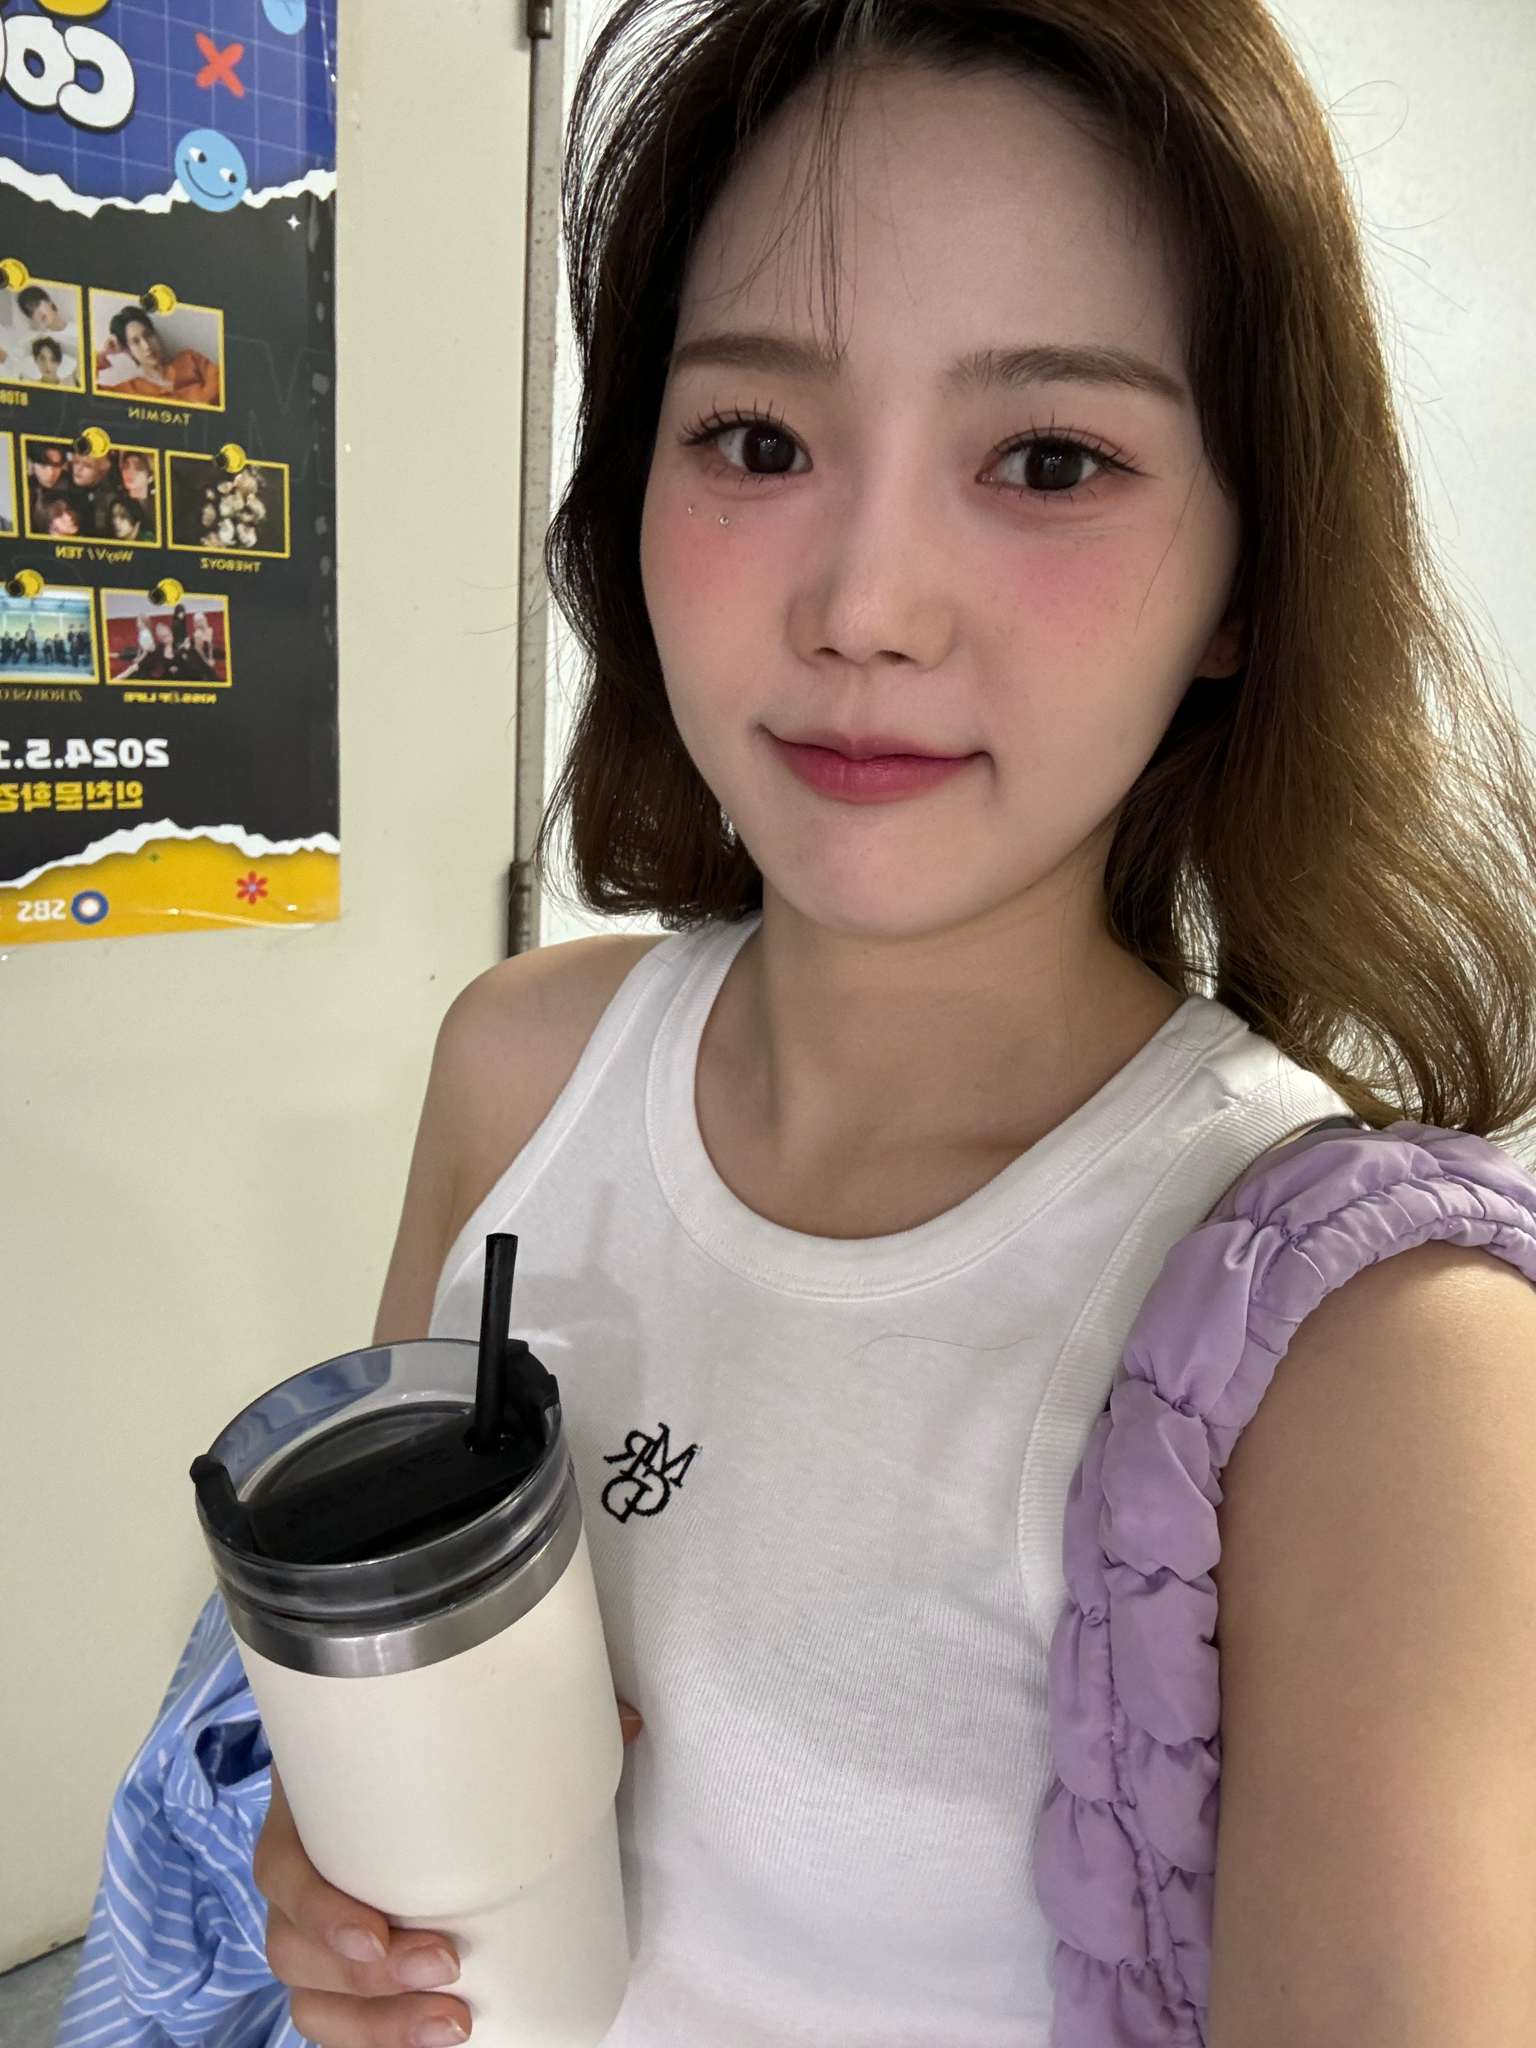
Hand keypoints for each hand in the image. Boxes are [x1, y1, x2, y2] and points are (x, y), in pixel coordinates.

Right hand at [256, 1697, 643, 2044]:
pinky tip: (426, 2045)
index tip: (379, 1930)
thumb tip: (630, 1725)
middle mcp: (299, 1872)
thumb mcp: (453, 1720)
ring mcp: (313, 1925)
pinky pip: (333, 2017)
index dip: (317, 1909)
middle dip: (367, 1979)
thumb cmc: (422, 1738)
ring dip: (374, 2025)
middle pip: (292, 1949)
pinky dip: (372, 2039)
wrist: (391, 1746)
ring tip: (452, 2025)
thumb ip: (532, 1718)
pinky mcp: (341, 1963)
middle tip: (444, 1969)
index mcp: (308, 1807)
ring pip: (311, 1999)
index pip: (279, 1867)